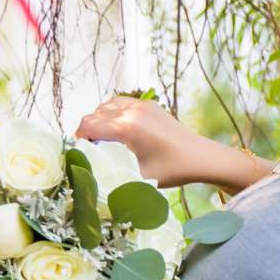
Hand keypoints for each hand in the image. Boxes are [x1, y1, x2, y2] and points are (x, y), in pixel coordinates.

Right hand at [75, 97, 241, 189]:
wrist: (200, 157)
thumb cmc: (172, 170)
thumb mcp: (137, 176)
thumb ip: (112, 170)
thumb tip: (91, 170)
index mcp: (126, 127)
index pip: (89, 126)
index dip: (79, 139)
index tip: (78, 152)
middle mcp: (131, 111)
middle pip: (94, 114)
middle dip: (87, 129)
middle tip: (89, 148)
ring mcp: (141, 105)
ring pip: (106, 105)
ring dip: (99, 119)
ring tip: (102, 138)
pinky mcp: (150, 104)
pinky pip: (120, 102)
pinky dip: (112, 112)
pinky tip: (117, 129)